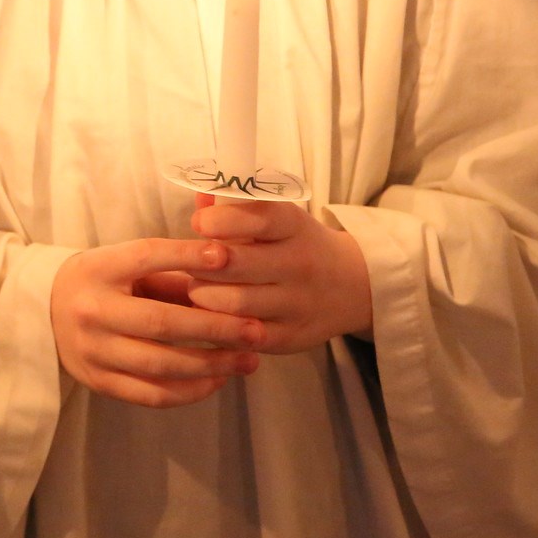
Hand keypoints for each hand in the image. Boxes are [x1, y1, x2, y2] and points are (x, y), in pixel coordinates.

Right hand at [50, 238, 262, 408]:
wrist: (45, 312)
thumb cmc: (102, 282)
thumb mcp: (125, 264)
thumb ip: (171, 271)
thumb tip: (228, 273)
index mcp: (100, 269)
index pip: (146, 256)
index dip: (186, 255)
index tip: (227, 256)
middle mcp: (93, 310)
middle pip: (162, 322)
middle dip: (216, 328)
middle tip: (257, 331)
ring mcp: (94, 350)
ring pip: (161, 365)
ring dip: (211, 365)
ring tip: (247, 361)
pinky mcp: (99, 382)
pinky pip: (152, 394)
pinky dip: (190, 391)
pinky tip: (217, 381)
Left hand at [186, 196, 372, 351]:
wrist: (349, 285)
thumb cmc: (294, 243)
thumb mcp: (276, 217)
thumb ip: (234, 207)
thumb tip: (199, 200)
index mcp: (294, 226)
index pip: (258, 218)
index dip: (221, 220)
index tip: (199, 223)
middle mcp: (300, 264)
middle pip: (237, 264)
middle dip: (201, 262)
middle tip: (188, 261)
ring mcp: (298, 303)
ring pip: (236, 302)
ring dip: (203, 294)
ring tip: (197, 287)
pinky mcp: (290, 337)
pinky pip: (244, 334)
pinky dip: (219, 324)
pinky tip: (211, 313)